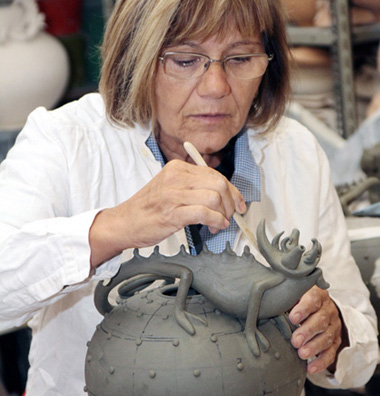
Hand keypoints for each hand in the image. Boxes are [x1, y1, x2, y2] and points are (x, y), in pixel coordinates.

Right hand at [89, 159, 245, 266]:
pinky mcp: (172, 213)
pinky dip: (216, 221)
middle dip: (231, 202)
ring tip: (218, 223)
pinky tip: (214, 226)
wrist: (124, 223)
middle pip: (219, 183)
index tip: (239, 202)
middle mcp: (176, 178)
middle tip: (230, 215)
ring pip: (215, 197)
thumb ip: (193, 187)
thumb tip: (222, 194)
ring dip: (224, 214)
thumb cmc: (147, 209)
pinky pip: (205, 213)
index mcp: (177, 169)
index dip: (232, 190)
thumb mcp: (170, 188)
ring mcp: (173, 195)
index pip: (214, 174)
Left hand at [288, 285, 346, 374]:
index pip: (313, 300)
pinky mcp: (335, 341)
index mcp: (318, 295)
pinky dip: (321, 362)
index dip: (304, 309)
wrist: (319, 307)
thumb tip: (268, 306)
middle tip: (295, 341)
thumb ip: (285, 299)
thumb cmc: (299, 301)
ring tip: (302, 354)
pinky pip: (331, 353)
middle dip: (308, 331)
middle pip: (321, 320)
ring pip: (327, 337)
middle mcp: (328, 310)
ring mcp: (333, 326)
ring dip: (314, 347)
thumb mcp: (294, 295)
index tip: (292, 318)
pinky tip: (310, 368)